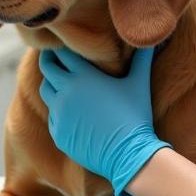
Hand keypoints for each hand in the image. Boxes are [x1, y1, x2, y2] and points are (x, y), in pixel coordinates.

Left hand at [39, 47, 170, 195]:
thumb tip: (149, 41)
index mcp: (83, 76)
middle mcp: (65, 92)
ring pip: (46, 91)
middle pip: (47, 69)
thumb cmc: (135, 115)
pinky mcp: (58, 133)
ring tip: (62, 81)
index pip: (62, 53)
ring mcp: (59, 114)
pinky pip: (52, 115)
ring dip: (52, 84)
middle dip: (50, 60)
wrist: (128, 154)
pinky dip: (58, 109)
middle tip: (55, 56)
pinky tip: (70, 110)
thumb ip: (142, 59)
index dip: (62, 47)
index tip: (64, 43)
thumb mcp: (139, 83)